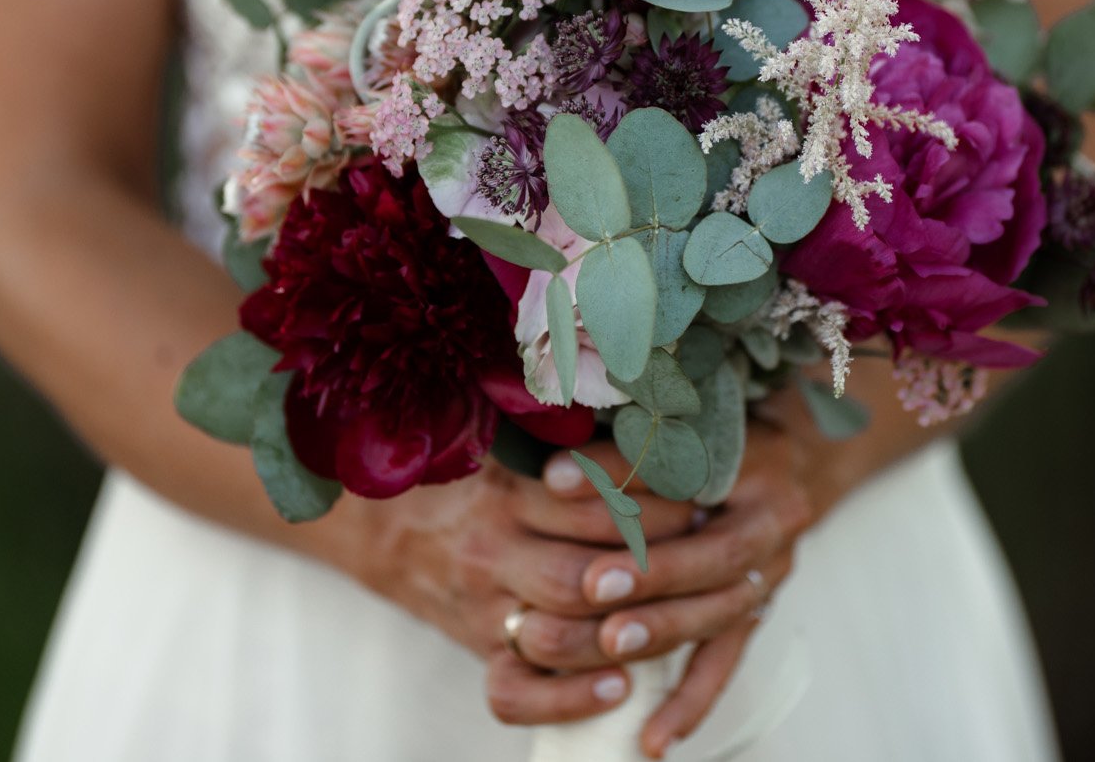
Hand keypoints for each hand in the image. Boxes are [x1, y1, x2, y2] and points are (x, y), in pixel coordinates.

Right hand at [333, 455, 693, 726]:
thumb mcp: (512, 443)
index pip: (589, 505)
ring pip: (556, 635)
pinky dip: (567, 699)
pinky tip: (619, 687)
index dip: (652, 507)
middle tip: (699, 563)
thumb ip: (565, 430)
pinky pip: (513, 695)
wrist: (393, 530)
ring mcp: (485, 609)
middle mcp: (493, 552)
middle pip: (578, 576)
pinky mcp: (482, 652)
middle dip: (645, 576)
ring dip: (623, 635)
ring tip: (678, 618)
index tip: (700, 500)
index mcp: (507, 493)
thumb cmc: (479, 480)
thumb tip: (644, 395)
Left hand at [529, 424, 823, 758]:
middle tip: (593, 583)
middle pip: (714, 554)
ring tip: (612, 644)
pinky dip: (689, 704)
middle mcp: (770, 519)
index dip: (619, 472)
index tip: (556, 481)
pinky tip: (652, 739)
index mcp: (752, 460)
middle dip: (651, 570)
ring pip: (718, 611)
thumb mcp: (683, 422)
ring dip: (664, 630)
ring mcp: (770, 572)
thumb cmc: (718, 435)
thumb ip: (628, 442)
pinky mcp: (757, 613)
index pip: (684, 467)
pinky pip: (725, 664)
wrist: (796, 458)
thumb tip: (550, 467)